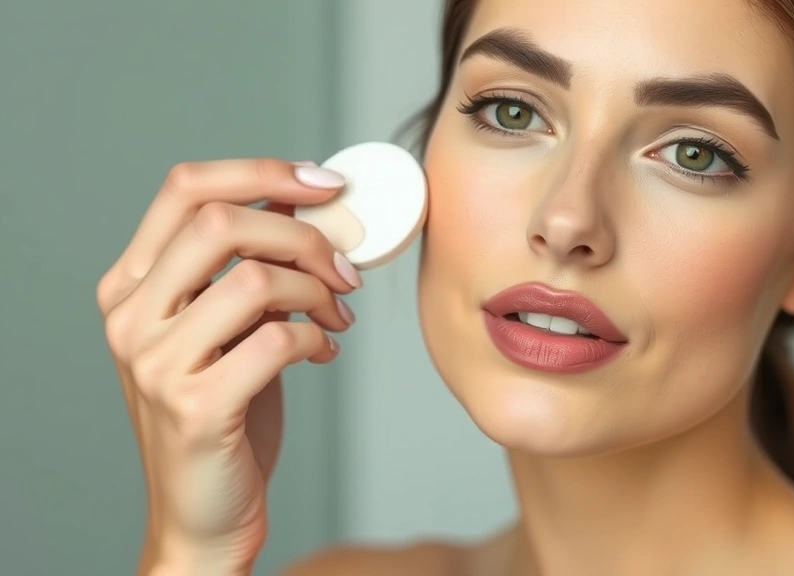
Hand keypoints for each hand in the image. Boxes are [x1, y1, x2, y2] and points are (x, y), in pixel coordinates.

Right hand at [96, 159, 360, 573]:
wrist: (202, 513)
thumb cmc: (221, 411)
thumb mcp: (223, 326)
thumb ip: (246, 264)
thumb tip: (303, 197)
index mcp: (130, 285)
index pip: (185, 189)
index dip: (262, 172)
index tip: (326, 185)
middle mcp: (130, 317)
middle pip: (222, 223)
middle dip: (304, 236)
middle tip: (345, 268)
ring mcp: (156, 363)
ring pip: (257, 279)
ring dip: (318, 292)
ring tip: (336, 318)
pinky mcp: (195, 407)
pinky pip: (278, 339)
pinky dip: (316, 339)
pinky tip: (321, 352)